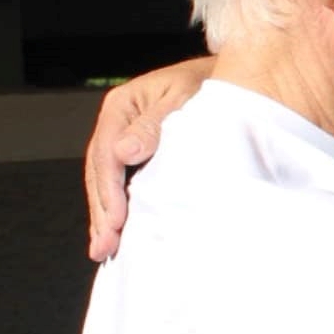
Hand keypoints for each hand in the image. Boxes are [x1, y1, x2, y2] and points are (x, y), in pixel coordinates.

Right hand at [85, 56, 215, 260]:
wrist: (233, 84)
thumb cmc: (211, 88)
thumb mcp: (184, 99)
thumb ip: (155, 125)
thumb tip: (125, 151)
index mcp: (122, 105)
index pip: (107, 152)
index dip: (110, 189)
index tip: (117, 221)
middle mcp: (118, 123)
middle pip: (100, 171)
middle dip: (103, 211)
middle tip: (105, 247)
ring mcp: (125, 138)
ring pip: (106, 181)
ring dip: (105, 216)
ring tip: (104, 249)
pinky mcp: (138, 153)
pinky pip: (122, 182)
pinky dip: (119, 207)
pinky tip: (118, 232)